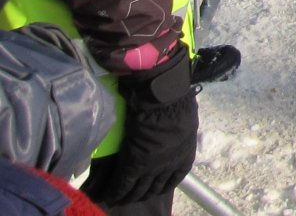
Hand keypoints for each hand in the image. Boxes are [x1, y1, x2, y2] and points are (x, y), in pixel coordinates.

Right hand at [83, 55, 197, 207]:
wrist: (164, 96)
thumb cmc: (174, 100)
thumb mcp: (183, 119)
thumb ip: (175, 131)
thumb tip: (168, 130)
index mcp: (185, 152)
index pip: (175, 177)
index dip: (164, 184)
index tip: (155, 188)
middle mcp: (171, 163)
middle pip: (156, 186)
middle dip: (144, 193)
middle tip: (133, 197)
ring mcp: (154, 165)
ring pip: (139, 189)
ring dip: (128, 196)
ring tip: (119, 199)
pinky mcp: (136, 163)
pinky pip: (124, 183)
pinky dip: (116, 191)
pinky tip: (109, 195)